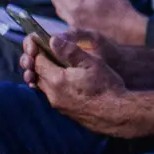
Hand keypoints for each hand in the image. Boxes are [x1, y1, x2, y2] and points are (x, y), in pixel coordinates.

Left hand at [22, 32, 143, 135]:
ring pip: (43, 86)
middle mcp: (53, 94)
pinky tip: (64, 81)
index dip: (36, 49)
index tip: (39, 41)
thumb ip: (70, 51)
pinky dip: (53, 85)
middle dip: (37, 62)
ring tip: (52, 65)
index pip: (37, 61)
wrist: (116, 114)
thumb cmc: (106, 86)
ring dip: (44, 75)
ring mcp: (58, 105)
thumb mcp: (91, 63)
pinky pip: (52, 95)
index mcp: (56, 79)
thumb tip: (52, 39)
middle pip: (36, 74)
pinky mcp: (65, 112)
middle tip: (43, 51)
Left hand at [36, 0, 146, 45]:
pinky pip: (67, 16)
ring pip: (60, 10)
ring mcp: (75, 27)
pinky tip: (70, 3)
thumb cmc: (117, 9)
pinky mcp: (80, 32)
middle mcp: (70, 18)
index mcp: (74, 6)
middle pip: (56, 1)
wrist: (129, 31)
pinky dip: (65, 7)